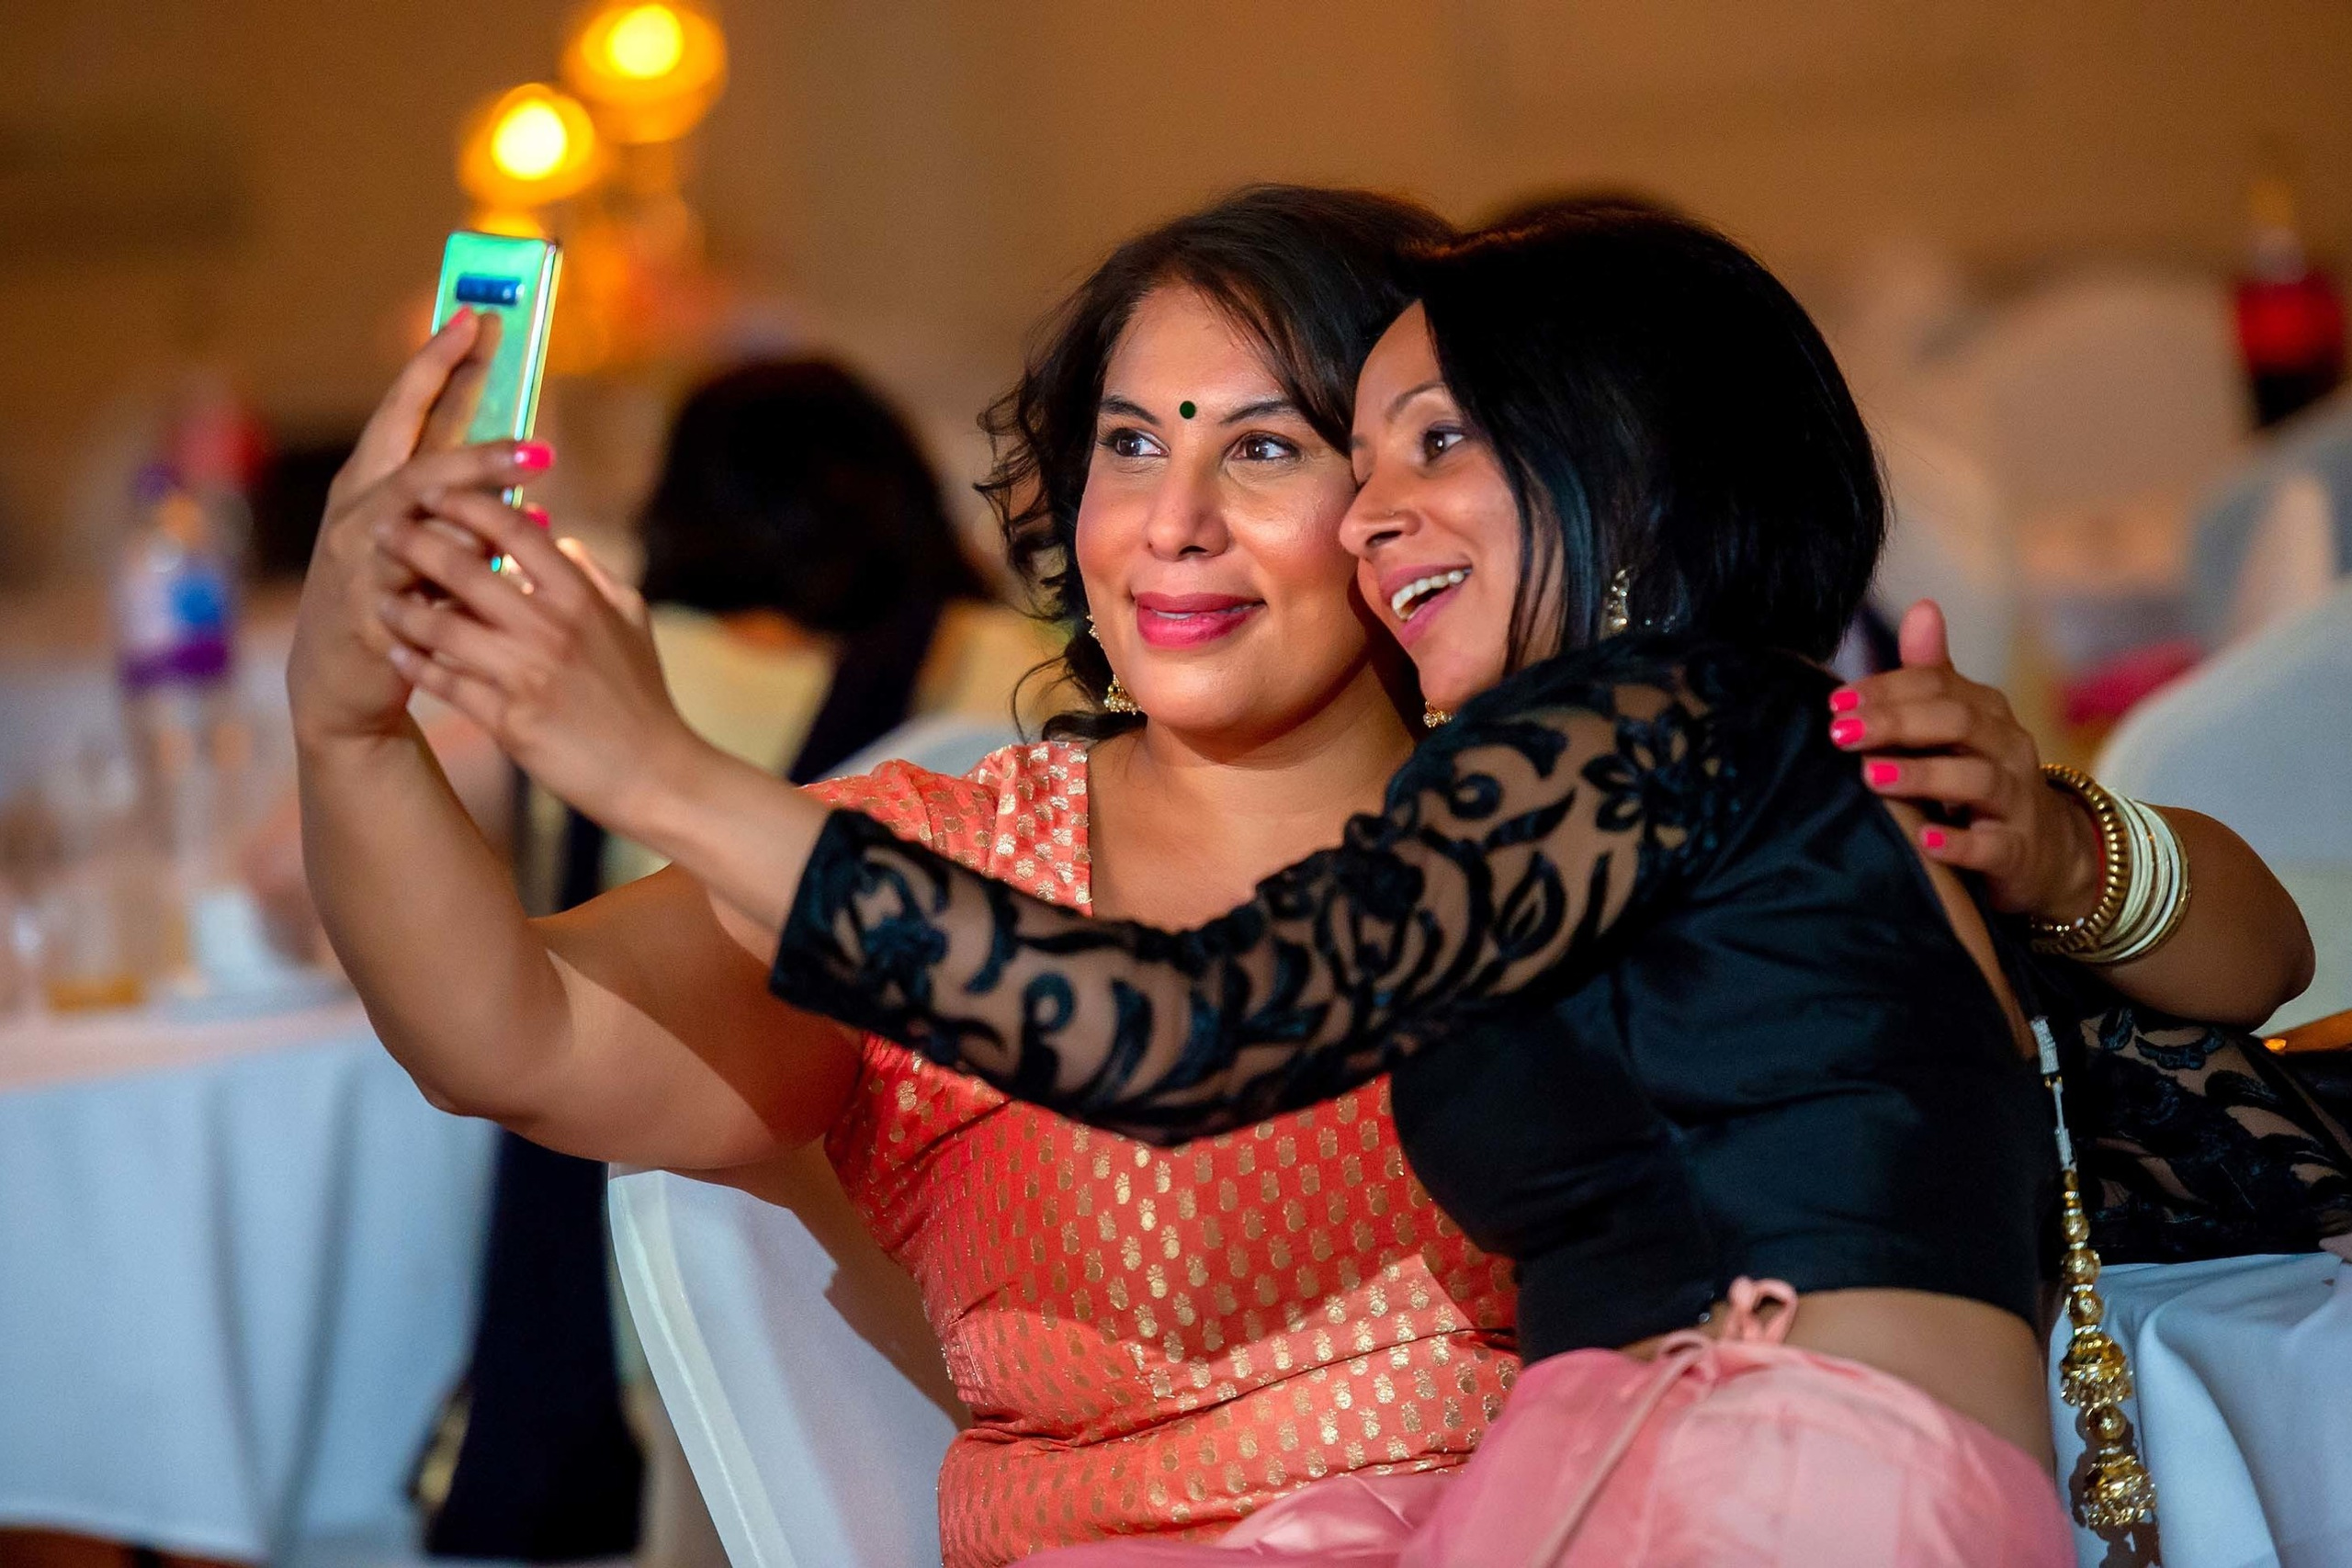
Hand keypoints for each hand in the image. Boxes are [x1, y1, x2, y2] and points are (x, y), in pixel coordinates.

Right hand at [287, 310, 551, 746]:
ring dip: (478, 514)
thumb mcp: (422, 534)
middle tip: (542, 446)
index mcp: (369, 481)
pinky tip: (505, 572)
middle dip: (477, 450)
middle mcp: (357, 512)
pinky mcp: (370, 614)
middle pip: (417, 465)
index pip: (402, 408)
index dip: (434, 361)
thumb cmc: (392, 593)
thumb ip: (463, 494)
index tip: (473, 316)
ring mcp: (357, 562)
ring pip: (420, 526)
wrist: (342, 679)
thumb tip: (527, 448)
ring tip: (536, 505)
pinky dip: (463, 581)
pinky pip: (422, 590)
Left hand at [369, 494, 712, 836]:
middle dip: (414, 543)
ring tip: (380, 597)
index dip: (467, 504)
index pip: (514, 530)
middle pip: (463, 568)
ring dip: (404, 607)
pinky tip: (397, 652)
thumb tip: (561, 541)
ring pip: (442, 626)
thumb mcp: (632, 621)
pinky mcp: (507, 719)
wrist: (654, 774)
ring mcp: (526, 674)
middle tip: (383, 531)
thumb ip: (594, 576)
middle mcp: (551, 628)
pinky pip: (444, 682)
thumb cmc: (642, 696)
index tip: (434, 492)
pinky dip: (415, 664)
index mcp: (581, 598)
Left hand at [1829, 599, 2099, 920]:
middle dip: (1895, 723)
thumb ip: (1933, 674)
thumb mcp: (1960, 724)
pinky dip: (1959, 843)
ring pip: (1975, 779)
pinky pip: (1993, 846)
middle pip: (1956, 723)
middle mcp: (2008, 747)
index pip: (1937, 686)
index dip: (1887, 690)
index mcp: (1987, 711)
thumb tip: (1921, 607)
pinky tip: (1924, 841)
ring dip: (1920, 775)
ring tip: (1869, 775)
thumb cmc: (1981, 775)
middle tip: (1840, 733)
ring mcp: (2017, 799)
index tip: (1836, 702)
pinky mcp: (2019, 850)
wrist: (2047, 850)